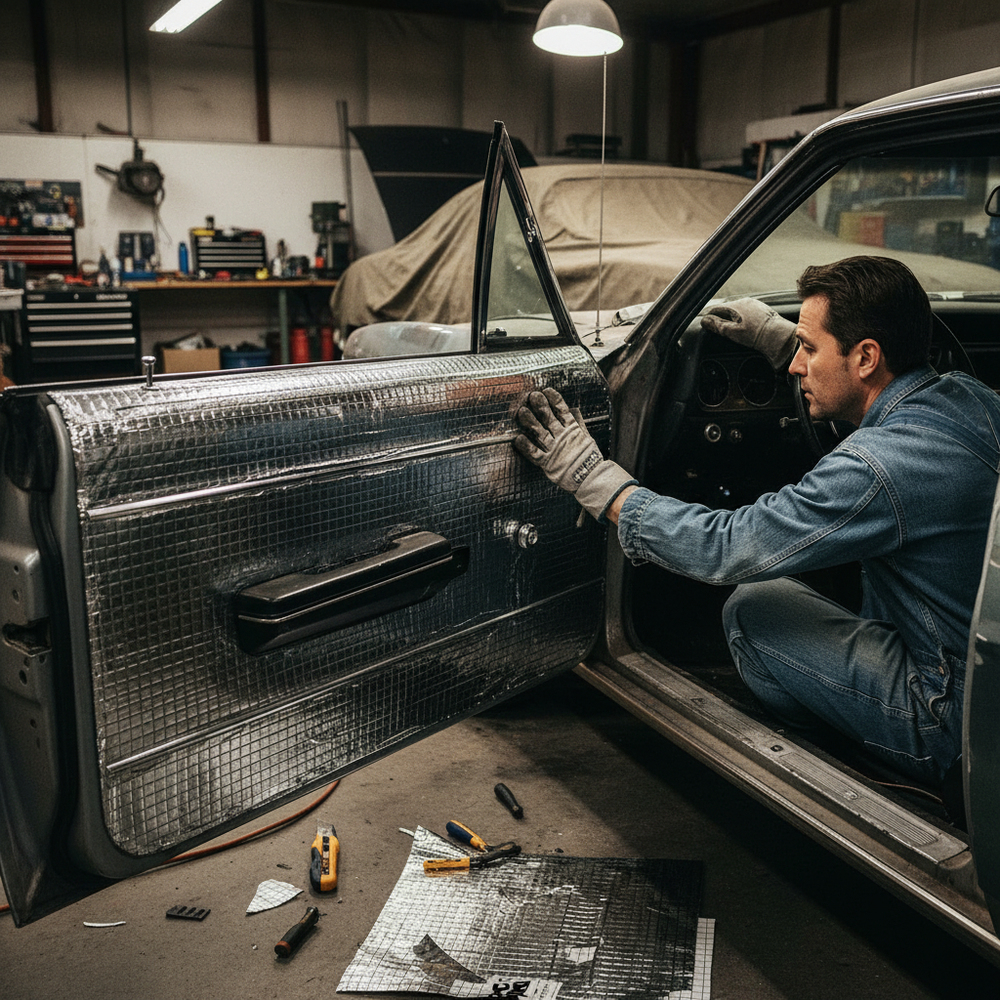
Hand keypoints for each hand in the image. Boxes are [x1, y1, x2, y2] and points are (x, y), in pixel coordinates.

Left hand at [513, 387, 634, 520]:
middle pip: (549, 418)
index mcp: (573, 430)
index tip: (546, 390)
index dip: (554, 400)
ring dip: (530, 422)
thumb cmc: (589, 458)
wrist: (591, 478)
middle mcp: (562, 437)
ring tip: (521, 411)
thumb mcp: (587, 438)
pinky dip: (526, 446)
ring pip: (540, 433)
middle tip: (531, 396)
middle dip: (540, 406)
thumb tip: (574, 410)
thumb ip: (579, 423)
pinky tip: (518, 438)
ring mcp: (554, 449)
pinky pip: (534, 453)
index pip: (562, 411)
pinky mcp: (548, 463)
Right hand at [700, 297, 796, 369]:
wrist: (779, 337)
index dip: (707, 316)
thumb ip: (717, 325)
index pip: (715, 308)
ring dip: (729, 317)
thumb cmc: (757, 336)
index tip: (702, 321)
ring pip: (736, 310)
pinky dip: (740, 318)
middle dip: (718, 316)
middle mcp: (745, 302)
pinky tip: (741, 327)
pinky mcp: (762, 310)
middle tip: (711, 326)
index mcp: (737, 306)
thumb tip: (704, 321)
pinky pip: (745, 312)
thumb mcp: (733, 333)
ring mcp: (755, 305)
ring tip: (725, 328)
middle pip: (725, 309)